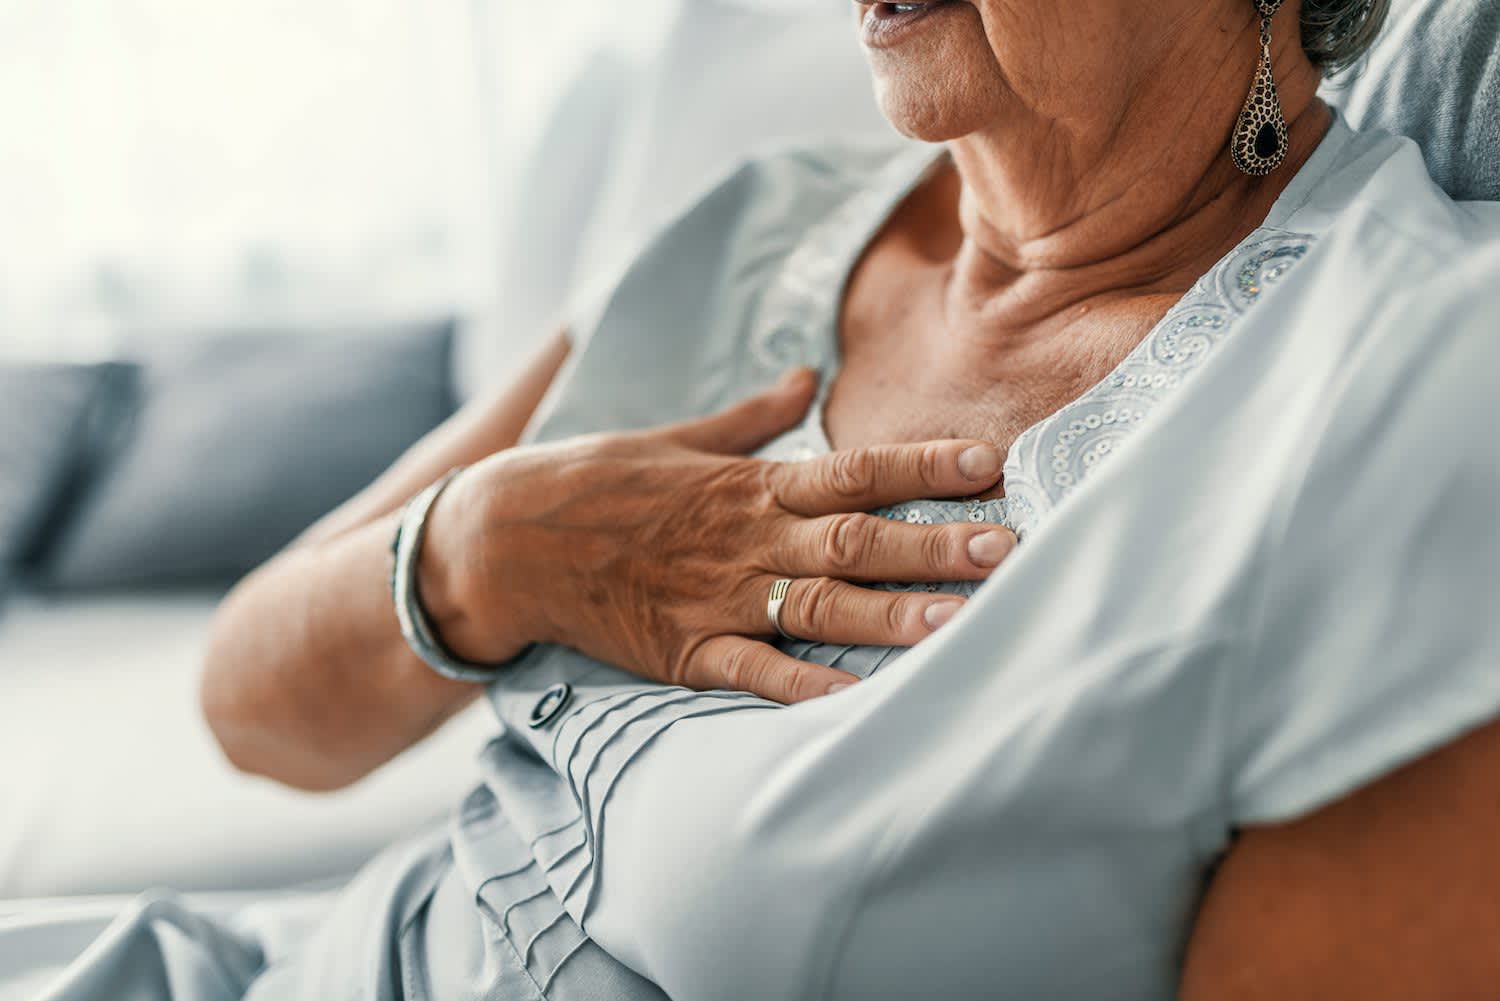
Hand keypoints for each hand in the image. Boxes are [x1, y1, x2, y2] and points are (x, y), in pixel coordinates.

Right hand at [420, 369, 1015, 702]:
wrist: (507, 538)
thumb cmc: (596, 480)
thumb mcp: (677, 437)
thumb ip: (751, 417)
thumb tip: (805, 376)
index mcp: (749, 484)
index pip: (854, 469)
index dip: (923, 467)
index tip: (989, 464)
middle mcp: (745, 538)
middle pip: (854, 541)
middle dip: (933, 546)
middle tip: (1007, 549)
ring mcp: (717, 597)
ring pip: (817, 608)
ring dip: (890, 616)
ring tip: (958, 623)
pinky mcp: (684, 650)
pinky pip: (753, 673)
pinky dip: (803, 688)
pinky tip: (857, 701)